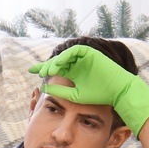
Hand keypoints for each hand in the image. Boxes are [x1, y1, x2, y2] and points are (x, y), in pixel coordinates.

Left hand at [28, 45, 148, 133]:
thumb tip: (45, 89)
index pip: (55, 69)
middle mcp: (76, 64)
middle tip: (38, 71)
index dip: (43, 68)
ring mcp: (83, 58)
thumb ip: (61, 92)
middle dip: (47, 65)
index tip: (31, 71)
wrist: (117, 92)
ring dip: (56, 62)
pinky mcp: (90, 53)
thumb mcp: (75, 95)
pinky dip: (66, 56)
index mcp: (73, 73)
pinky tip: (59, 64)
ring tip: (48, 70)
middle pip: (58, 61)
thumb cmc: (98, 95)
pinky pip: (75, 51)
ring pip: (65, 56)